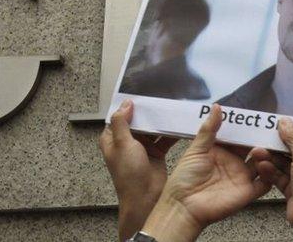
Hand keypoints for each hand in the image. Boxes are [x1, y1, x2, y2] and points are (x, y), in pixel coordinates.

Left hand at [99, 99, 176, 240]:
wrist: (145, 198)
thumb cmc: (129, 175)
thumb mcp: (122, 144)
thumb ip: (122, 123)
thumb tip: (126, 104)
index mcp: (113, 139)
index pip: (119, 116)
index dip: (128, 105)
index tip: (140, 92)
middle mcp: (127, 142)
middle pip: (138, 121)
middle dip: (148, 111)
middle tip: (161, 97)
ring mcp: (142, 147)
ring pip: (152, 129)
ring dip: (161, 122)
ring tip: (172, 108)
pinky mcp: (156, 153)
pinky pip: (164, 139)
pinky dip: (171, 133)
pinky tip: (179, 125)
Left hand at [141, 104, 270, 241]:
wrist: (183, 207)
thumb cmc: (184, 179)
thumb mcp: (196, 150)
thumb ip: (209, 130)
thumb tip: (217, 107)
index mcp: (222, 151)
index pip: (239, 136)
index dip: (248, 128)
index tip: (257, 117)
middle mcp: (235, 163)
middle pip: (254, 148)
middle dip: (262, 139)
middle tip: (271, 128)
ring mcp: (243, 177)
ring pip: (263, 163)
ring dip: (267, 155)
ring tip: (265, 147)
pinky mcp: (248, 192)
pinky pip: (265, 183)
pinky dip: (270, 175)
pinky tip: (268, 166)